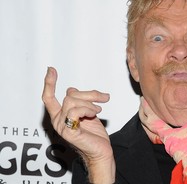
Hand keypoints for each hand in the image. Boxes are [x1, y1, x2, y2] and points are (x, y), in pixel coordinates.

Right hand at [42, 67, 114, 182]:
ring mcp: (61, 126)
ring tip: (98, 111)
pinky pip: (75, 111)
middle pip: (69, 95)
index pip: (49, 97)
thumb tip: (71, 89)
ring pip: (72, 101)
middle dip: (89, 94)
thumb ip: (79, 101)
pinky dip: (88, 110)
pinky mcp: (69, 132)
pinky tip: (94, 115)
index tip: (51, 70)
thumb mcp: (87, 111)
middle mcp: (57, 120)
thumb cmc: (94, 133)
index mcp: (60, 115)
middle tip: (103, 98)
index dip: (49, 83)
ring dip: (90, 103)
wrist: (101, 150)